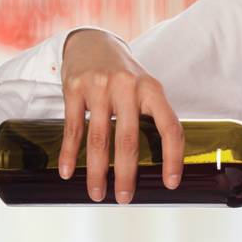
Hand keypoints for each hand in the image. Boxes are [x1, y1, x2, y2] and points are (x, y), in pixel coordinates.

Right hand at [59, 29, 183, 202]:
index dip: (173, 158)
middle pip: (128, 140)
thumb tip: (159, 165)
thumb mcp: (145, 89)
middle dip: (126, 174)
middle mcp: (127, 86)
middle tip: (125, 198)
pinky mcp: (74, 87)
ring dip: (97, 171)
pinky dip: (70, 153)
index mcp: (152, 90)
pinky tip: (68, 171)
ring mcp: (99, 86)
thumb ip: (151, 118)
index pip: (170, 128)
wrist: (92, 42)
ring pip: (99, 138)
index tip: (170, 183)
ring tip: (97, 193)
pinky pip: (72, 127)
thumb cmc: (125, 76)